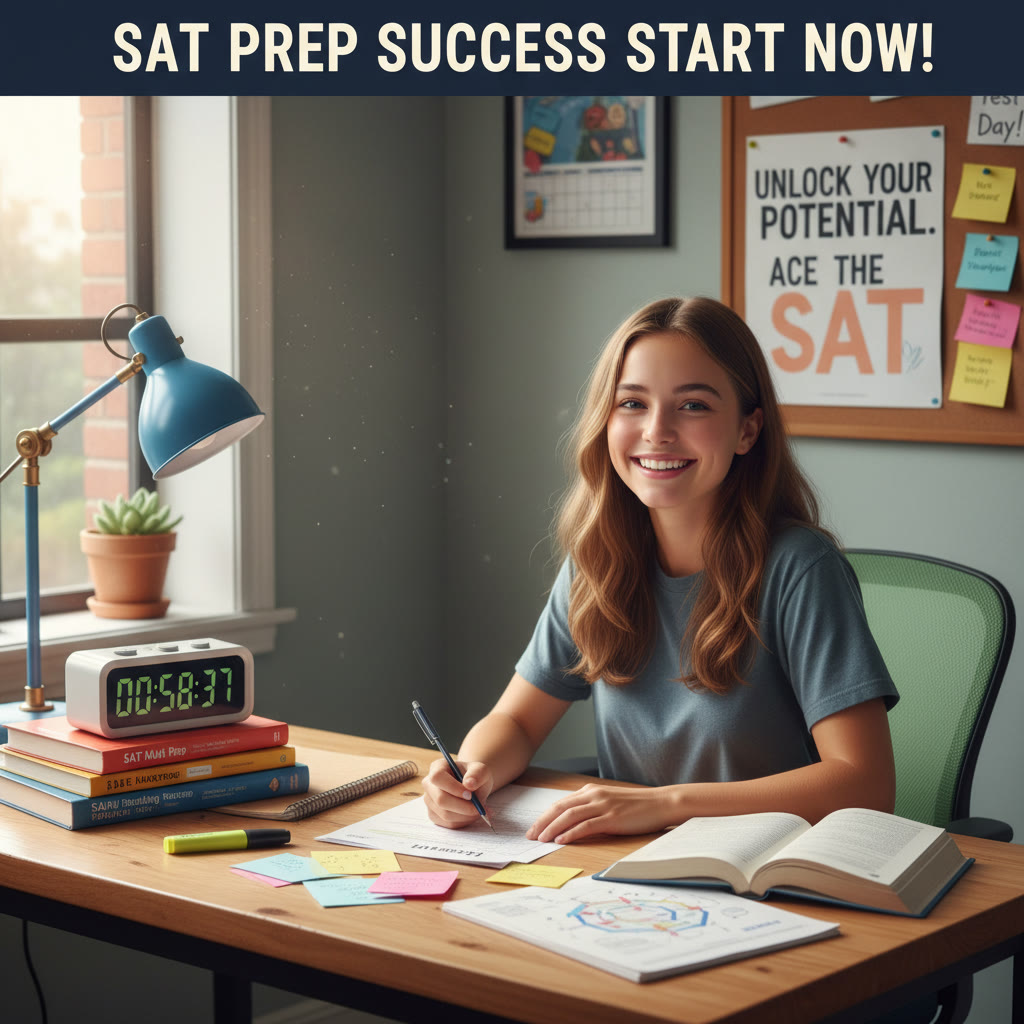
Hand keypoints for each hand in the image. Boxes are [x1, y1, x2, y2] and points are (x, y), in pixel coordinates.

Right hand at [422, 757, 494, 829]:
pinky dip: (463, 821)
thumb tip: (468, 784)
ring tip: (477, 809)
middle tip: (478, 807)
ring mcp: (429, 801)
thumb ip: (477, 773)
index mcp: (437, 767)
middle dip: (462, 806)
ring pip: (445, 814)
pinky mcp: (433, 815)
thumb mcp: (481, 770)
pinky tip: (470, 814)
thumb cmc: (475, 776)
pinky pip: (448, 823)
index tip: (470, 794)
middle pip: (440, 799)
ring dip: (465, 815)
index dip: (453, 787)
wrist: (473, 787)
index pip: (437, 777)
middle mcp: (429, 784)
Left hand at [525, 783, 676, 843]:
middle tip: (530, 835)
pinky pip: (586, 825)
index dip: (545, 815)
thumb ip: (592, 807)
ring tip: (541, 839)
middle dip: (542, 822)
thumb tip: (572, 823)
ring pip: (569, 816)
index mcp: (591, 791)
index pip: (561, 803)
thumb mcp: (609, 802)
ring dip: (552, 828)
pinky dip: (571, 833)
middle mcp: (594, 795)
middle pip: (560, 808)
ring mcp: (603, 806)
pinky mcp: (612, 818)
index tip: (534, 827)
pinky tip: (561, 840)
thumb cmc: (636, 806)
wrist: (661, 803)